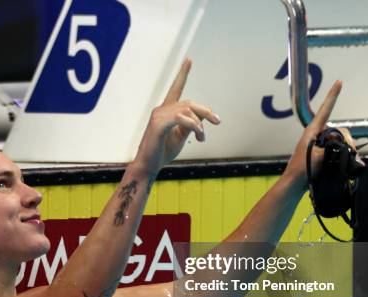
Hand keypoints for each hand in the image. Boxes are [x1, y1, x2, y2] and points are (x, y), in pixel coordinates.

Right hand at [133, 58, 220, 175]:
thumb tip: (204, 116)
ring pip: (187, 110)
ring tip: (201, 138)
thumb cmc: (163, 151)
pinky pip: (181, 118)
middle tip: (217, 121)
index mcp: (166, 111)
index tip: (188, 60)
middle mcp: (161, 110)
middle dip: (206, 111)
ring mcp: (158, 116)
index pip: (176, 88)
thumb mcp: (182, 136)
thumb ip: (192, 123)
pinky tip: (198, 134)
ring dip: (199, 125)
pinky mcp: (158, 124)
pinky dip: (193, 125)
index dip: (183, 74)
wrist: (149, 165)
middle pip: (189, 102)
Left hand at [283, 80, 359, 188]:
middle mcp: (317, 134)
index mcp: (312, 131)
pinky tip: (351, 161)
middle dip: (348, 139)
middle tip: (352, 150)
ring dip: (347, 148)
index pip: (325, 109)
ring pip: (341, 140)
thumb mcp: (318, 155)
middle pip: (340, 130)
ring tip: (348, 160)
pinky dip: (345, 154)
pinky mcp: (323, 153)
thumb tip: (344, 144)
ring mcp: (320, 144)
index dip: (333, 95)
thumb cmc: (303, 169)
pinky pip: (338, 148)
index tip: (339, 82)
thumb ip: (332, 145)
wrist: (295, 184)